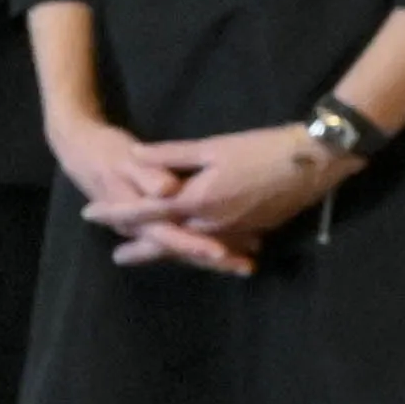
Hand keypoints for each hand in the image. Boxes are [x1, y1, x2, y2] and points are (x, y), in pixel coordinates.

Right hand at [47, 107, 242, 276]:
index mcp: (137, 217)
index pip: (170, 236)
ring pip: (186, 247)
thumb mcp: (122, 160)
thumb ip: (147, 175)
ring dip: (216, 252)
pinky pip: (184, 237)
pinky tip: (235, 240)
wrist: (80, 150)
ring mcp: (149, 228)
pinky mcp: (156, 221)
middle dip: (215, 259)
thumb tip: (165, 189)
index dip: (196, 245)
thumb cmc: (104, 152)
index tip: (222, 254)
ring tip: (249, 259)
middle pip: (183, 248)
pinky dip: (208, 240)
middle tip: (248, 267)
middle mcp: (144, 229)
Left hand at [138, 122, 358, 263]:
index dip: (116, 213)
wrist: (315, 162)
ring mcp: (236, 231)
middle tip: (118, 257)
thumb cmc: (261, 148)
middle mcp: (213, 225)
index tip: (89, 215)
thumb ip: (171, 156)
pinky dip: (207, 250)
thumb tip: (135, 155)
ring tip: (154, 256)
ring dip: (174, 253)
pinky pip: (223, 246)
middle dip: (143, 250)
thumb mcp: (212, 146)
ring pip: (196, 248)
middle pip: (169, 242)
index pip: (146, 212)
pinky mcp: (255, 230)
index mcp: (197, 201)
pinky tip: (202, 251)